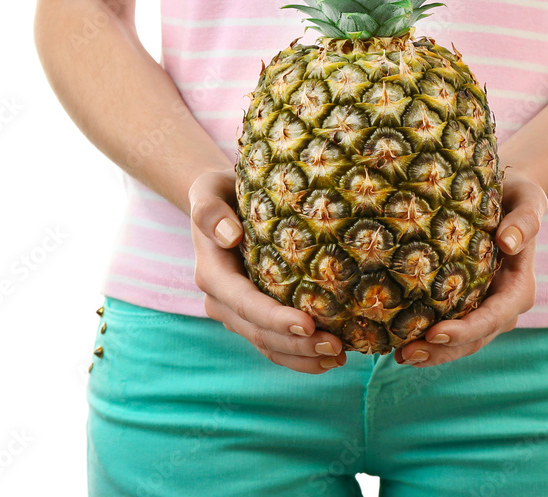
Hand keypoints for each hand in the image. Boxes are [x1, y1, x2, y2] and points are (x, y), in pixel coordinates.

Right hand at [189, 169, 347, 373]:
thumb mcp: (208, 190)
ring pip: (268, 345)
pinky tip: (329, 358)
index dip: (275, 318)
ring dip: (302, 357)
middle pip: (259, 332)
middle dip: (297, 345)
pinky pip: (274, 343)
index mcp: (212, 272)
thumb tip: (229, 236)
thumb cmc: (220, 191)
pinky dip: (299, 355)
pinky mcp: (253, 316)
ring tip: (339, 358)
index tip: (309, 324)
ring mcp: (236, 312)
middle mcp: (221, 300)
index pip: (244, 302)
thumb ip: (209, 211)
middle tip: (337, 347)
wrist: (219, 202)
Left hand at [392, 171, 547, 367]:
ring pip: (462, 341)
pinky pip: (451, 325)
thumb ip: (525, 220)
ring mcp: (485, 306)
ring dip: (434, 352)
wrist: (508, 193)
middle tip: (406, 354)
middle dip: (443, 351)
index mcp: (520, 287)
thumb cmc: (517, 194)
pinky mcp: (468, 300)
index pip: (495, 316)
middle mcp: (504, 304)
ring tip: (400, 355)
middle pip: (475, 338)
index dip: (467, 330)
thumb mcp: (528, 199)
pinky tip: (401, 340)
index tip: (436, 334)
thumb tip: (508, 243)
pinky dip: (430, 338)